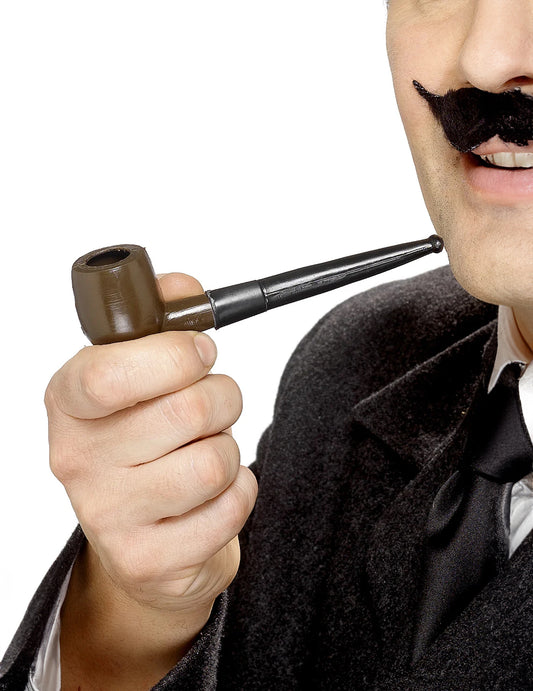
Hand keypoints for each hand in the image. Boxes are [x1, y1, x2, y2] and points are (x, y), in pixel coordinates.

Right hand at [45, 273, 257, 684]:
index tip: (200, 352)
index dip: (175, 355)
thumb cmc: (145, 440)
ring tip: (207, 450)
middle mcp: (77, 459)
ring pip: (216, 461)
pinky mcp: (147, 560)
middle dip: (223, 397)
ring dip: (230, 447)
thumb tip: (181, 288)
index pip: (110, 373)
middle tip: (213, 405)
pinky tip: (213, 494)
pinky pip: (231, 507)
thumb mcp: (141, 373)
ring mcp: (108, 516)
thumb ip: (162, 319)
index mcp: (69, 402)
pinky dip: (240, 492)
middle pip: (187, 411)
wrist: (141, 532)